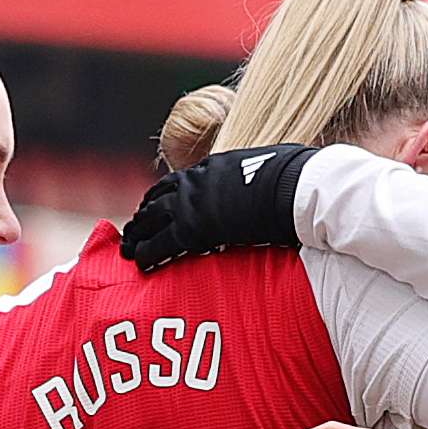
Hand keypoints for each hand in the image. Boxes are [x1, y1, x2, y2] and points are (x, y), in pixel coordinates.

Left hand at [120, 145, 319, 269]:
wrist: (293, 190)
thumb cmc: (296, 179)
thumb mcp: (272, 167)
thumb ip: (261, 176)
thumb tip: (279, 178)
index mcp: (215, 166)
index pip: (181, 180)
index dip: (165, 195)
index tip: (157, 206)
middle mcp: (196, 181)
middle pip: (158, 197)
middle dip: (145, 214)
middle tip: (136, 228)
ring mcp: (191, 203)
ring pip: (151, 218)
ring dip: (139, 232)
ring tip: (131, 247)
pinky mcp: (192, 228)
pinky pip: (160, 243)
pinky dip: (147, 253)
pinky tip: (141, 262)